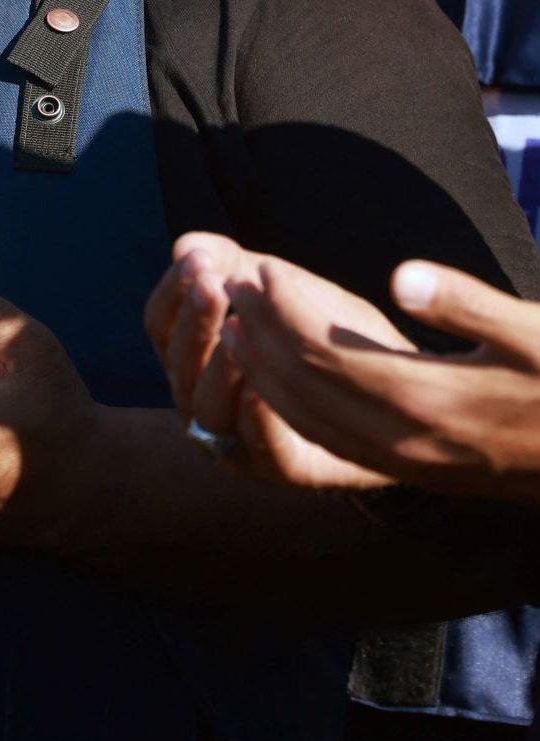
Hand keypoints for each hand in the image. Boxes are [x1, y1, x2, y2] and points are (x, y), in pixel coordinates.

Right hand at [145, 233, 400, 488]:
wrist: (395, 395)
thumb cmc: (324, 339)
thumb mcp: (280, 291)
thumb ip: (234, 263)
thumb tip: (183, 245)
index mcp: (194, 356)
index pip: (160, 322)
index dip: (173, 291)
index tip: (197, 259)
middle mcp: (202, 399)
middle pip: (176, 362)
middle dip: (194, 320)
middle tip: (217, 284)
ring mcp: (236, 440)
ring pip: (206, 408)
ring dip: (219, 367)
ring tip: (240, 328)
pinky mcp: (283, 469)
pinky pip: (258, 451)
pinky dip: (257, 422)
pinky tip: (264, 388)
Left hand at [225, 258, 539, 505]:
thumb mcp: (537, 336)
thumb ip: (469, 305)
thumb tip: (403, 277)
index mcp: (427, 400)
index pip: (324, 351)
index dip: (283, 308)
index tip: (258, 268)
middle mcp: (404, 441)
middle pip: (304, 383)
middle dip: (260, 331)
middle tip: (231, 285)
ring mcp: (404, 463)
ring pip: (307, 417)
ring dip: (263, 370)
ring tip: (232, 324)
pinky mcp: (412, 472)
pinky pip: (327, 440)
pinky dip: (288, 407)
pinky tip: (274, 381)